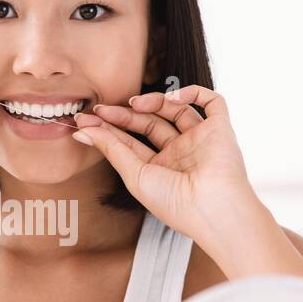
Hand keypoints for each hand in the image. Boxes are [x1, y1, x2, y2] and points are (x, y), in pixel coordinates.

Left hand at [72, 86, 262, 259]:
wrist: (212, 208)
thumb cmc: (174, 202)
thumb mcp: (134, 175)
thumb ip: (111, 149)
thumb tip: (82, 131)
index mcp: (159, 169)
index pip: (131, 142)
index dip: (109, 129)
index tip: (86, 121)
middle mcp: (180, 153)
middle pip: (150, 123)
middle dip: (124, 114)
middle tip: (101, 109)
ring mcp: (199, 140)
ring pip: (175, 109)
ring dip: (154, 101)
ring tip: (136, 103)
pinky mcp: (220, 129)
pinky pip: (211, 101)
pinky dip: (193, 93)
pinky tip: (173, 98)